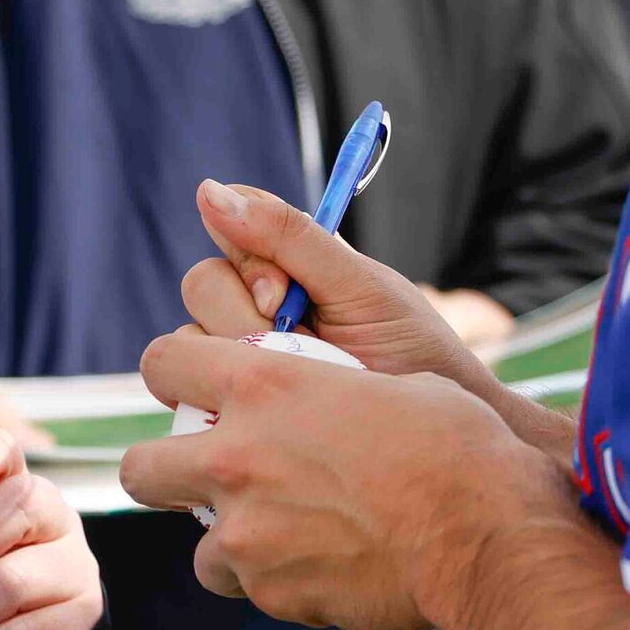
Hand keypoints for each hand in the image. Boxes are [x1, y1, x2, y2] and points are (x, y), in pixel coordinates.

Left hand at [124, 327, 528, 629]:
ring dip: (234, 546)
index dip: (173, 376)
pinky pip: (254, 589)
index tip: (194, 393)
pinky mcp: (271, 591)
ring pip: (199, 549)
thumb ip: (325, 391)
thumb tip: (327, 400)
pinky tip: (332, 570)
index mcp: (263, 385)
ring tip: (291, 540)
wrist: (487, 534)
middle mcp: (236, 455)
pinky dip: (281, 584)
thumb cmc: (455, 446)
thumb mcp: (386, 383)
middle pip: (140, 468)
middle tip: (211, 480)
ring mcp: (246, 531)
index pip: (163, 362)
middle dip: (164, 474)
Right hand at [179, 181, 572, 463]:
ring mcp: (243, 359)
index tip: (284, 291)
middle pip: (203, 283)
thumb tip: (210, 189)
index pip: (231, 227)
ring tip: (300, 384)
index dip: (247, 255)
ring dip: (240, 359)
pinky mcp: (235, 409)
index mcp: (289, 264)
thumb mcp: (360, 288)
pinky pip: (193, 393)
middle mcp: (257, 307)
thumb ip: (293, 236)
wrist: (439, 440)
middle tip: (296, 339)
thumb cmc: (412, 354)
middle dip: (243, 312)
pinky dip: (226, 399)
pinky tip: (274, 414)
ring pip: (190, 338)